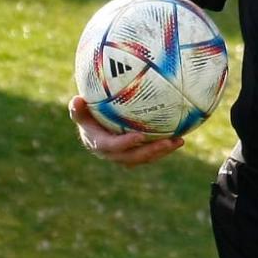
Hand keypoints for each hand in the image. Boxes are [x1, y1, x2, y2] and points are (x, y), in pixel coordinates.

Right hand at [68, 96, 184, 167]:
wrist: (92, 127)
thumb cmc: (86, 113)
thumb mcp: (79, 110)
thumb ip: (77, 108)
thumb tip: (77, 100)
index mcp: (98, 144)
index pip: (112, 146)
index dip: (125, 143)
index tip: (139, 136)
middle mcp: (112, 154)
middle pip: (133, 157)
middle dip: (151, 152)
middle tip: (167, 142)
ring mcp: (125, 156)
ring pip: (145, 157)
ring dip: (162, 151)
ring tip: (179, 141)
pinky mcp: (135, 153)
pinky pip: (150, 152)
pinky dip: (164, 147)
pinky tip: (180, 136)